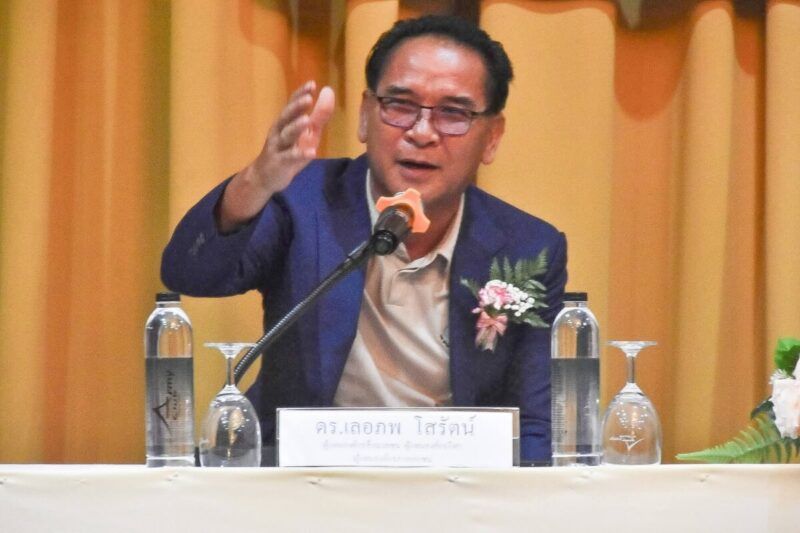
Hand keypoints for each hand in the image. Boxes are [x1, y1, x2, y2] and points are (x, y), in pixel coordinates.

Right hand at [218, 81, 334, 230]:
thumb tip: (328, 91)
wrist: (265, 177)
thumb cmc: (289, 151)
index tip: (312, 84)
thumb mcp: (308, 134)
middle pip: (286, 116)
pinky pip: (289, 157)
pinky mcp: (279, 162)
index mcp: (286, 122)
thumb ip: (319, 115)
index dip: (300, 94)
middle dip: (296, 107)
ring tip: (307, 120)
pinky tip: (312, 152)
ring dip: (296, 127)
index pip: (292, 104)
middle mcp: (279, 131)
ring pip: (286, 135)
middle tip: (308, 99)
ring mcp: (277, 147)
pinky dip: (300, 154)